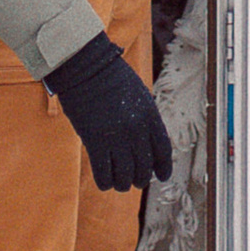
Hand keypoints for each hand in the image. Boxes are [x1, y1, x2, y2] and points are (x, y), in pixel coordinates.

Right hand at [44, 30, 173, 192]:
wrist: (86, 67)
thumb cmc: (110, 77)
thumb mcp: (138, 94)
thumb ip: (145, 118)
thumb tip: (148, 142)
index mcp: (150, 115)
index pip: (163, 150)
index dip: (163, 168)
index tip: (161, 176)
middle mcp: (136, 129)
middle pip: (144, 167)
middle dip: (140, 178)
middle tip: (135, 181)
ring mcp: (116, 136)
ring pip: (125, 175)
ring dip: (123, 184)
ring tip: (119, 183)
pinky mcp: (94, 141)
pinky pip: (104, 173)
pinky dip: (106, 182)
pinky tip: (104, 182)